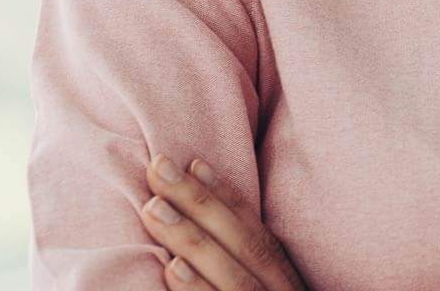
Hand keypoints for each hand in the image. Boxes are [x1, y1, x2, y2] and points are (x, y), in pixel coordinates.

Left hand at [135, 153, 307, 289]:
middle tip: (158, 168)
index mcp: (286, 285)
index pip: (260, 236)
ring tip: (154, 209)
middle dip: (201, 205)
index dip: (229, 198)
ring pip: (235, 280)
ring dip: (192, 242)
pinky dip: (198, 290)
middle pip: (246, 248)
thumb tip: (194, 218)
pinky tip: (173, 268)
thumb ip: (240, 265)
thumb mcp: (264, 289)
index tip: (194, 162)